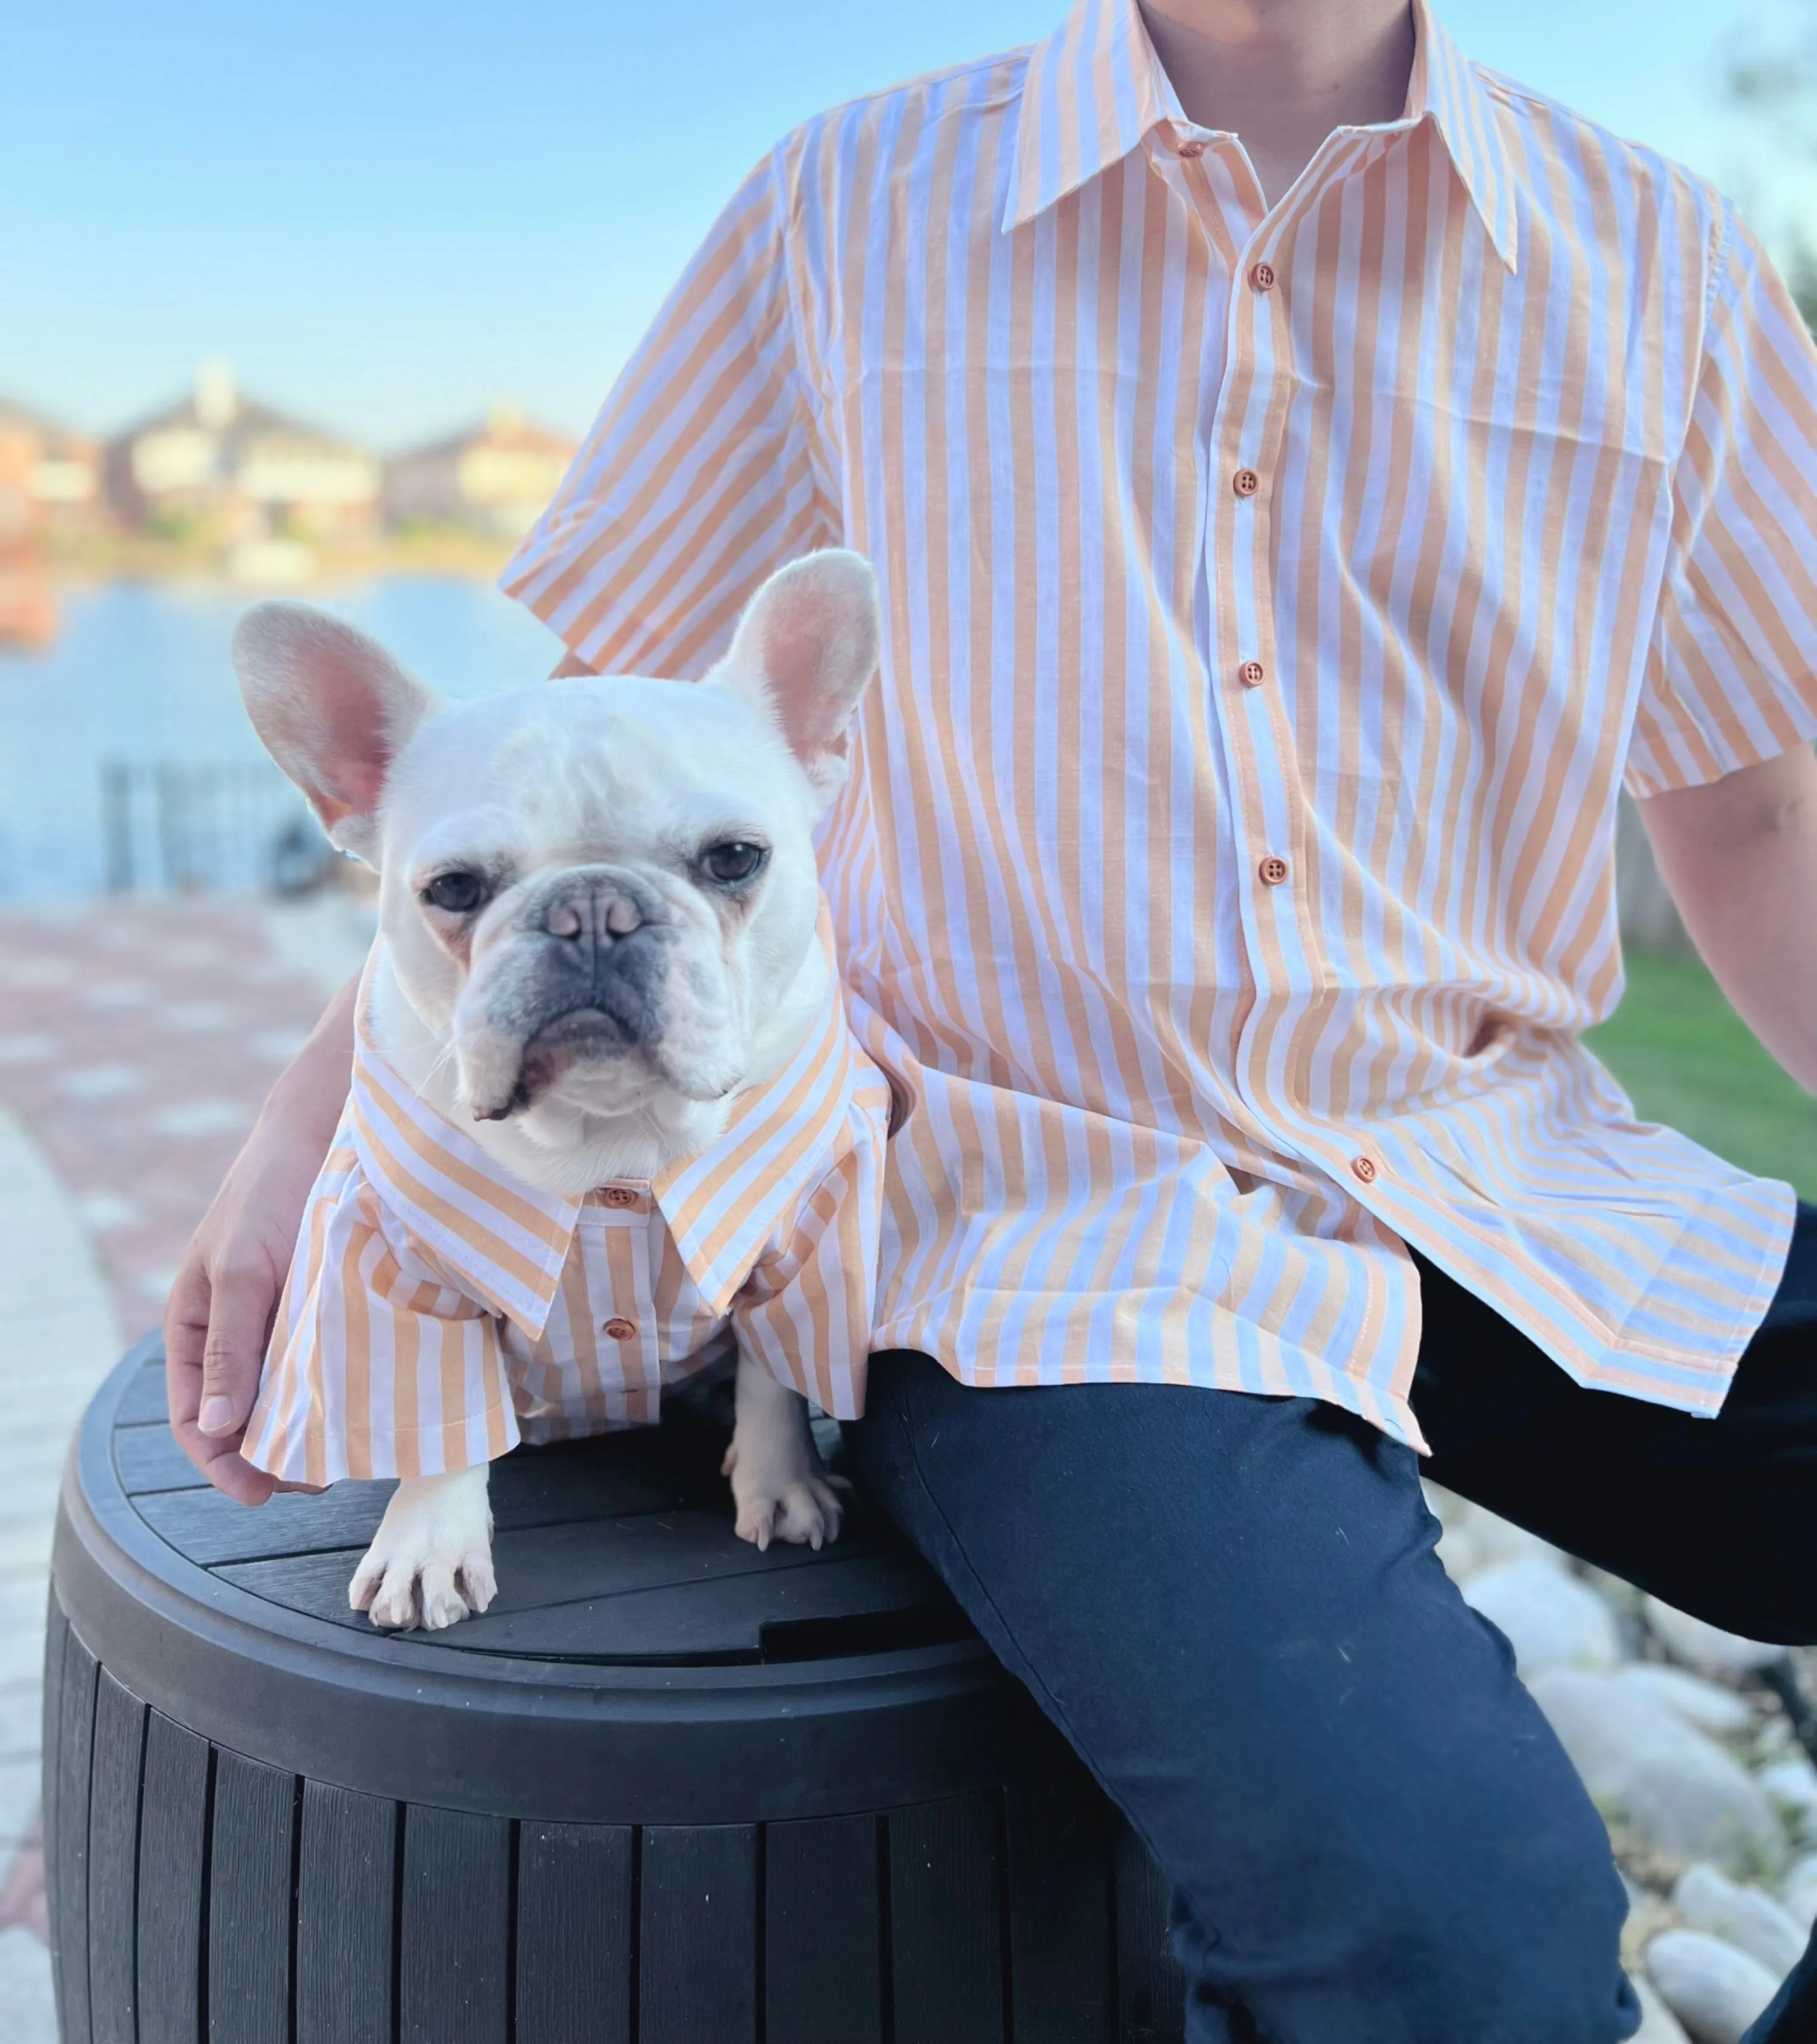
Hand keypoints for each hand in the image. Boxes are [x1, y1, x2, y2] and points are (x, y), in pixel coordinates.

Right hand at [163, 978, 355, 1501]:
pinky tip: (370, 1406)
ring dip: (312, 1429)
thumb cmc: (269, 1193)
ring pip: (290, 1397)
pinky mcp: (327, 1308)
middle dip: (275, 1457)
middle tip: (322, 1480)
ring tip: (351, 1452)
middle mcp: (238, 1335)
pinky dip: (342, 1391)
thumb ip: (233, 1347)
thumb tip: (220, 1430)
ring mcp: (283, 1323)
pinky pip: (328, 1364)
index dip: (223, 1466)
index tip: (263, 1495)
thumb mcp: (242, 1270)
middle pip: (247, 1420)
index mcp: (197, 1329)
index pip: (196, 1422)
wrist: (327, 1130)